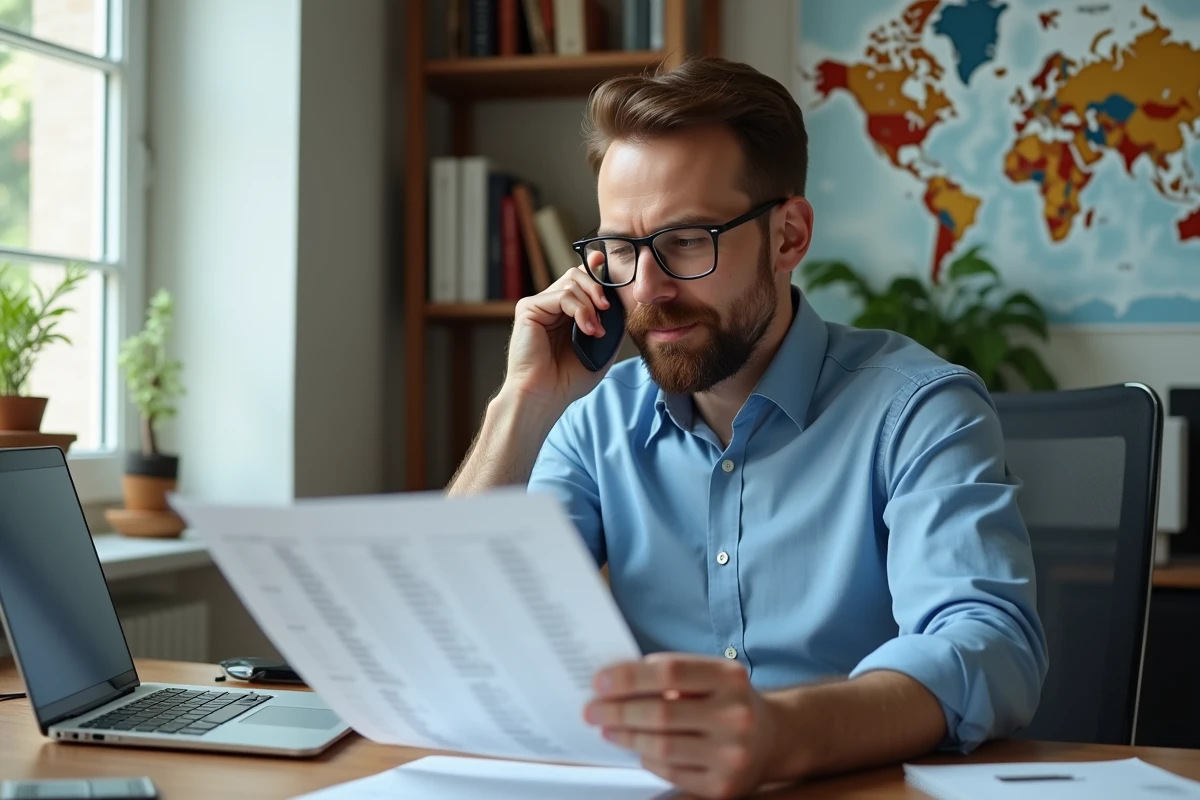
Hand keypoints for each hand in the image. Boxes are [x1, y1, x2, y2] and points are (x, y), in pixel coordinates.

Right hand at [502, 266, 622, 411]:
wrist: (544, 396)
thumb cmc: (568, 379)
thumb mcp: (600, 350)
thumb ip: (610, 325)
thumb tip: (621, 302)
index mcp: (564, 313)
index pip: (580, 281)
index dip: (595, 271)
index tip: (608, 266)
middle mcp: (550, 306)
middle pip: (577, 275)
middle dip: (598, 288)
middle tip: (607, 309)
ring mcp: (538, 306)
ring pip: (572, 283)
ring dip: (591, 305)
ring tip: (596, 331)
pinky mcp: (528, 308)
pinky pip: (562, 296)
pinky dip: (580, 310)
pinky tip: (587, 330)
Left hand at [584, 653, 782, 798]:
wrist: (773, 739)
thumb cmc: (728, 701)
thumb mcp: (711, 675)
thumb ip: (670, 674)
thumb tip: (614, 683)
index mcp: (729, 678)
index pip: (669, 672)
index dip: (629, 677)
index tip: (599, 682)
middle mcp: (735, 716)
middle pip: (661, 713)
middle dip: (617, 711)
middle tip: (591, 709)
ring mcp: (731, 754)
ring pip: (661, 747)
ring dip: (625, 737)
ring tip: (607, 728)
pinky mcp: (723, 785)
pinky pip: (670, 772)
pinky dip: (648, 759)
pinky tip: (638, 748)